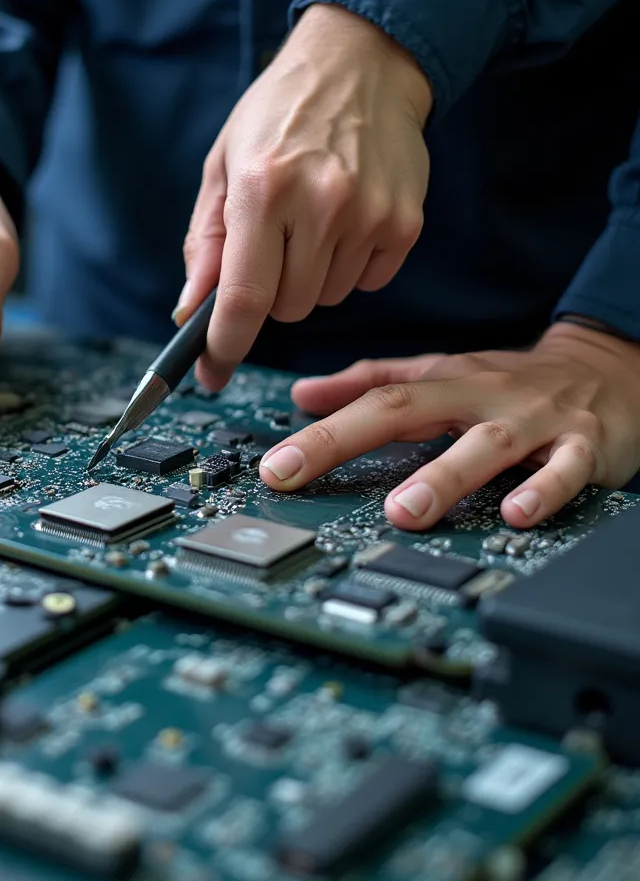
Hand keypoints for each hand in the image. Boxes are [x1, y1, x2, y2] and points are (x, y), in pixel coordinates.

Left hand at [178, 3, 432, 390]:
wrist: (364, 62)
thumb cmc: (280, 113)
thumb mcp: (224, 165)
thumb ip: (207, 242)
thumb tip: (192, 309)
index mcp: (263, 188)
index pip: (244, 296)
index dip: (224, 346)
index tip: (212, 374)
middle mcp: (320, 203)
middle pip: (287, 308)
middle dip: (269, 294)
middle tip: (271, 246)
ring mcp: (369, 215)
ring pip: (325, 299)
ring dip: (309, 279)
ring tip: (310, 221)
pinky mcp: (404, 223)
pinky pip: (365, 283)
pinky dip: (347, 268)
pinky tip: (344, 222)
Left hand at [258, 322, 639, 529]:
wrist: (610, 366)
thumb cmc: (511, 379)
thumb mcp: (442, 372)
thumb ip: (372, 382)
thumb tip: (301, 395)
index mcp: (444, 381)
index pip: (371, 400)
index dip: (320, 430)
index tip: (274, 466)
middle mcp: (482, 396)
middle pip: (409, 409)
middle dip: (346, 440)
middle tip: (300, 474)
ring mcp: (534, 421)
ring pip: (486, 444)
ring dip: (443, 477)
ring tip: (404, 511)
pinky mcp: (585, 446)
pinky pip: (565, 470)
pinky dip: (542, 491)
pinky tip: (516, 514)